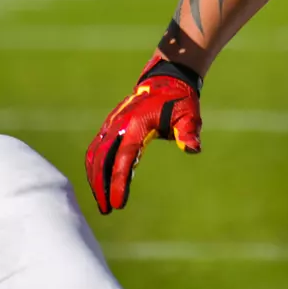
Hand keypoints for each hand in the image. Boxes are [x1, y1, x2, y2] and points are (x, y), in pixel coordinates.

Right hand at [85, 55, 202, 214]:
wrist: (166, 79)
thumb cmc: (179, 100)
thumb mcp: (189, 115)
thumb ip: (188, 132)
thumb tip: (193, 149)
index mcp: (137, 123)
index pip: (125, 157)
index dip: (119, 181)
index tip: (117, 203)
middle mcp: (120, 124)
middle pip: (103, 159)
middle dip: (101, 186)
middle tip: (106, 209)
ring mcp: (112, 123)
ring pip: (95, 154)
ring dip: (94, 179)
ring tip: (101, 202)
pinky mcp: (110, 125)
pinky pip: (96, 148)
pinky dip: (94, 167)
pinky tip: (98, 183)